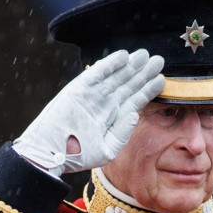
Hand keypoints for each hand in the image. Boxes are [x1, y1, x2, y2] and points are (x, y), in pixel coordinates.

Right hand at [13, 49, 164, 176]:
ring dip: (130, 66)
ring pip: (115, 77)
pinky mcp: (78, 89)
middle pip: (127, 85)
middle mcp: (104, 104)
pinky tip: (123, 56)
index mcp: (112, 118)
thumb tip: (135, 113)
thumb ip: (122, 132)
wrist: (50, 154)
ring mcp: (92, 95)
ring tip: (145, 55)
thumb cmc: (78, 156)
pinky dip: (109, 64)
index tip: (161, 78)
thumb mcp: (107, 149)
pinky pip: (97, 74)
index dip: (147, 89)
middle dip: (142, 73)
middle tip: (158, 60)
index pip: (134, 99)